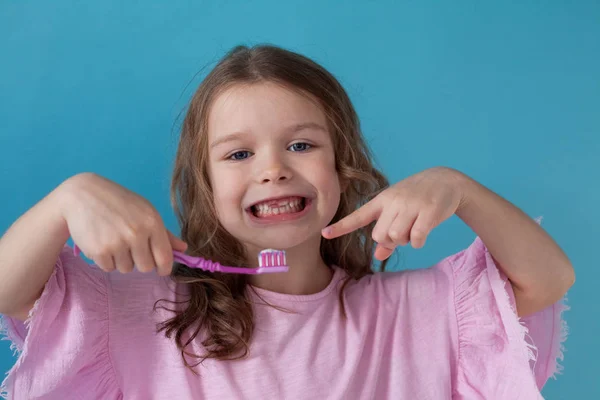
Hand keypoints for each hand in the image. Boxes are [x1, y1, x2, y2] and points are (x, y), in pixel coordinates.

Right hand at [59, 173, 187, 275]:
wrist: (82, 195)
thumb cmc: (119, 203)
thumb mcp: (145, 211)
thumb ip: (164, 233)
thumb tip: (184, 248)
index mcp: (152, 222)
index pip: (165, 257)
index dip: (164, 267)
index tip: (161, 270)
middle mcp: (136, 233)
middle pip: (146, 267)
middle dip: (140, 261)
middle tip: (131, 247)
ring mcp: (117, 242)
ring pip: (127, 269)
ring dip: (122, 260)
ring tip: (114, 240)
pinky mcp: (99, 251)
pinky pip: (109, 268)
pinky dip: (106, 260)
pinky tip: (102, 242)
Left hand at [322, 167, 466, 259]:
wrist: (445, 179)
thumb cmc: (417, 198)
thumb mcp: (399, 210)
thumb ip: (388, 234)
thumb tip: (377, 256)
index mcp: (382, 200)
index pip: (358, 216)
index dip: (341, 227)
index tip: (324, 233)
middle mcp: (393, 201)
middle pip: (380, 235)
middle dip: (391, 240)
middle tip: (404, 229)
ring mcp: (411, 205)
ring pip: (396, 237)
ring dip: (405, 241)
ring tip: (414, 228)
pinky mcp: (428, 211)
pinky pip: (416, 238)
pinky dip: (418, 242)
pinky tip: (423, 234)